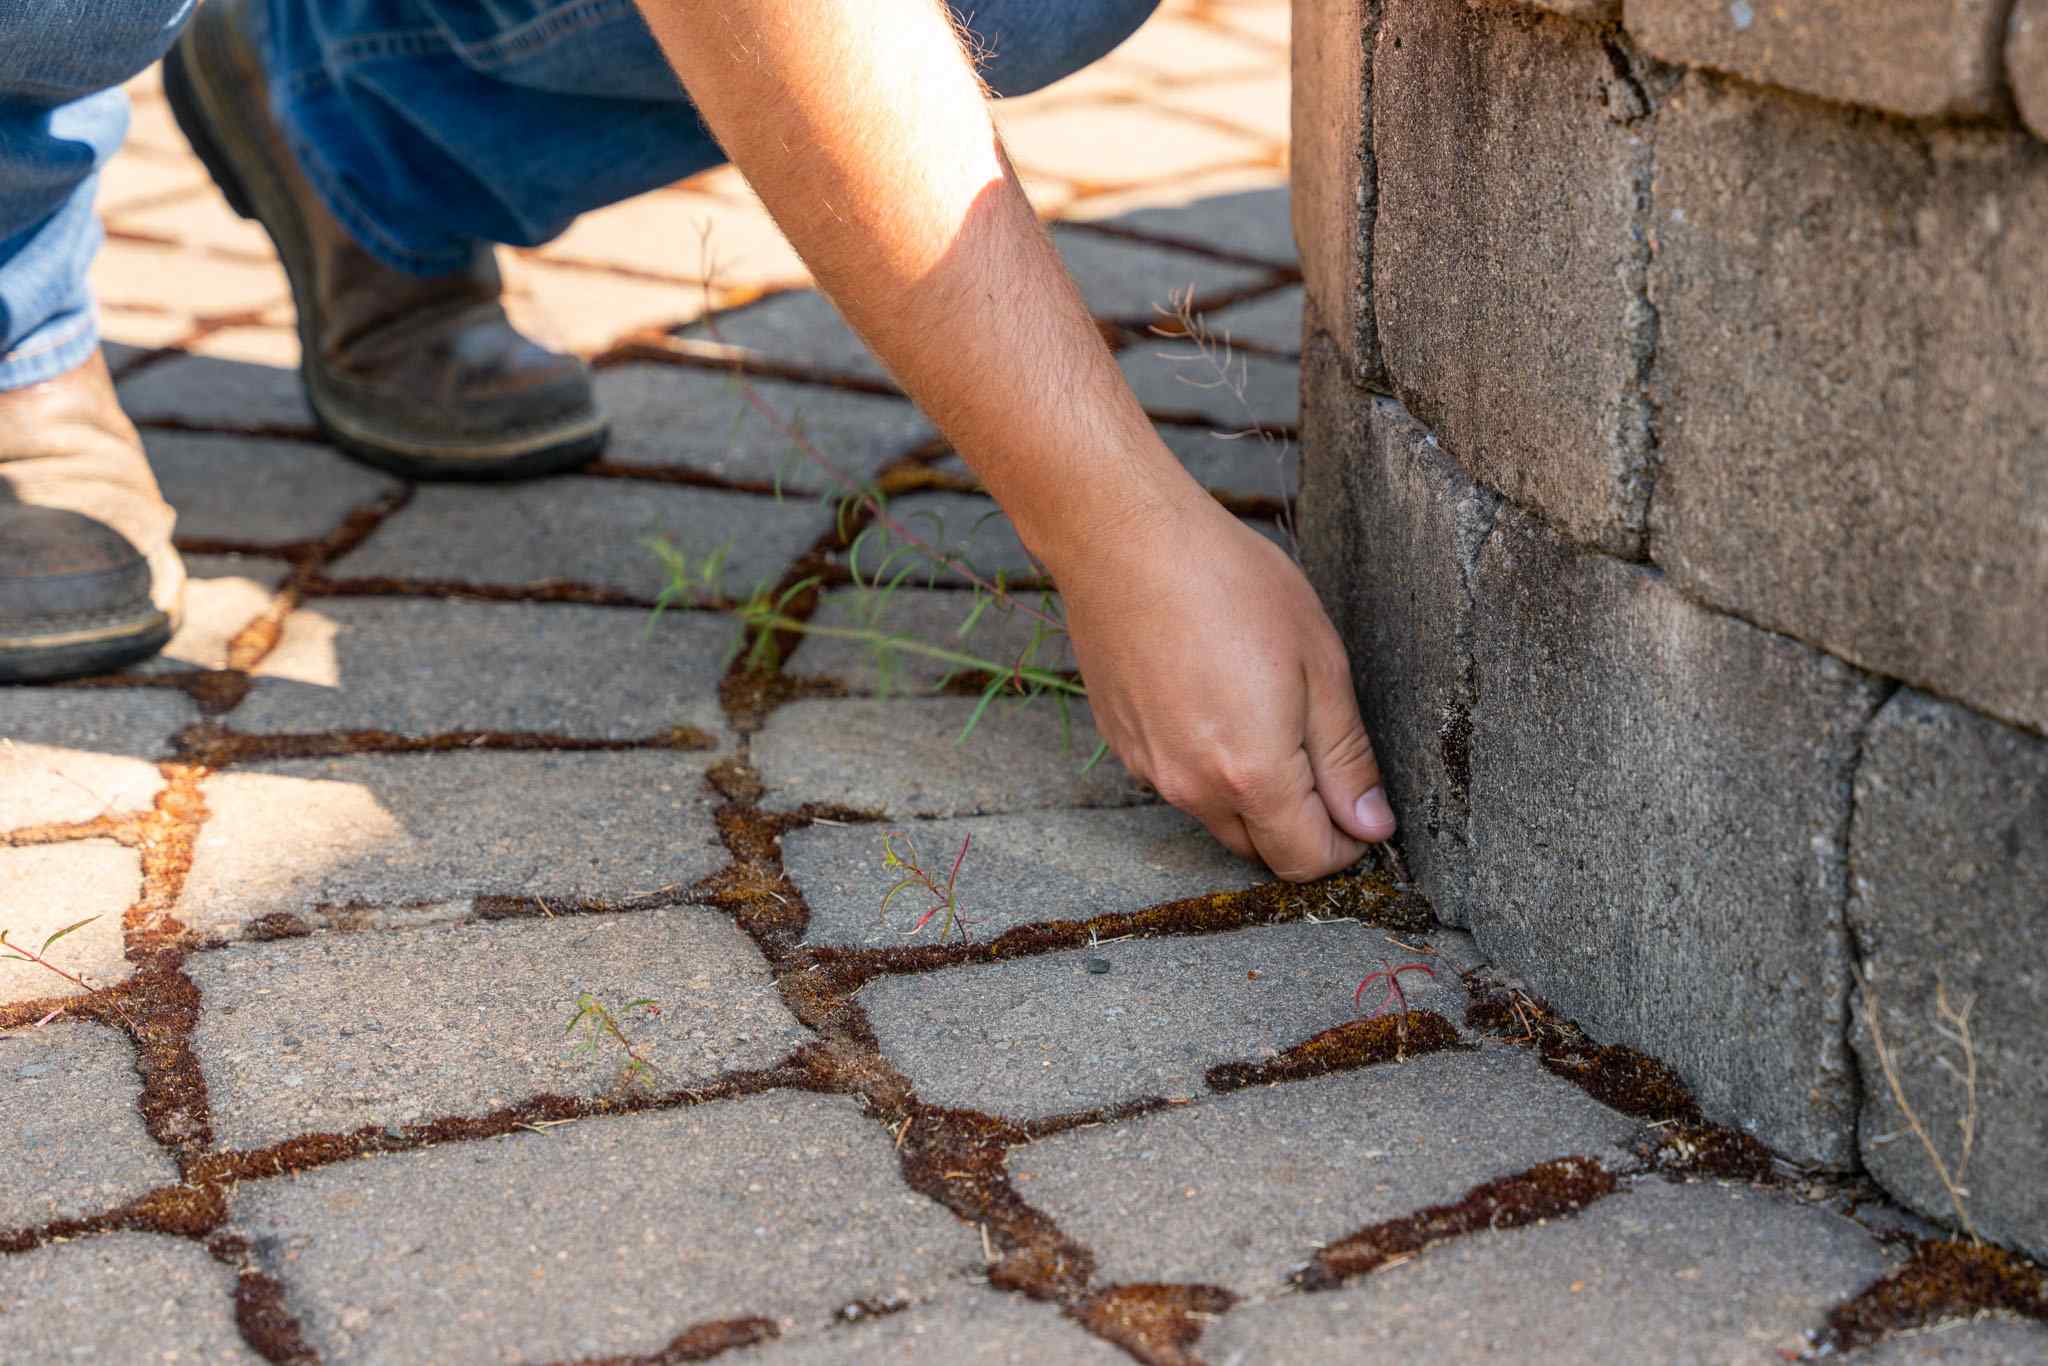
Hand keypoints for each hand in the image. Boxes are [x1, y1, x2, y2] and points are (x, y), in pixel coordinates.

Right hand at [1056, 492, 1395, 881]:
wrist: (1123, 542)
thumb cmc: (1229, 584)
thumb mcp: (1319, 663)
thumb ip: (1346, 756)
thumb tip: (1371, 825)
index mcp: (1253, 776)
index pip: (1305, 861)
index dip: (1346, 845)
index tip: (1362, 810)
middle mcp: (1194, 790)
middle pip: (1260, 849)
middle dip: (1299, 826)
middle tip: (1320, 755)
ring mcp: (1150, 770)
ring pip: (1217, 816)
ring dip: (1251, 794)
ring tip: (1265, 713)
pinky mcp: (1123, 746)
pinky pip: (1178, 780)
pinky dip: (1207, 765)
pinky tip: (1214, 698)